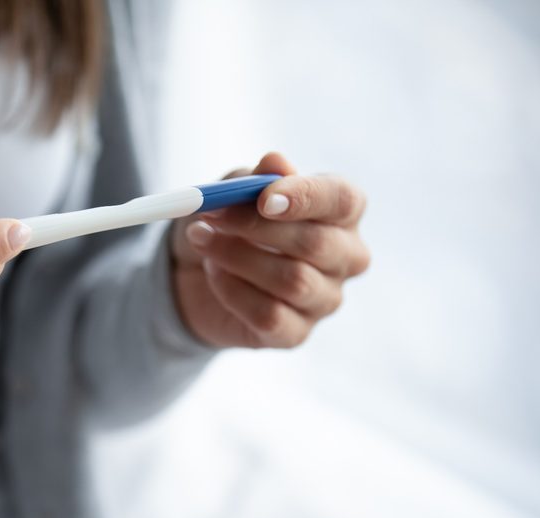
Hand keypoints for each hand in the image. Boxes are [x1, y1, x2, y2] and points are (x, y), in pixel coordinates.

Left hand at [170, 152, 369, 348]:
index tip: (264, 198)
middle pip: (317, 243)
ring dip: (236, 257)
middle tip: (211, 214)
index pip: (343, 200)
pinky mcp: (295, 333)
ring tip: (202, 241)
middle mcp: (345, 257)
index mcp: (340, 213)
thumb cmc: (229, 224)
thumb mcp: (234, 192)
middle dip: (257, 228)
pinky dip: (232, 291)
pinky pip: (269, 315)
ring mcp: (324, 299)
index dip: (306, 196)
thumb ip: (256, 178)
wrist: (194, 275)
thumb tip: (276, 162)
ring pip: (292, 281)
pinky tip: (214, 274)